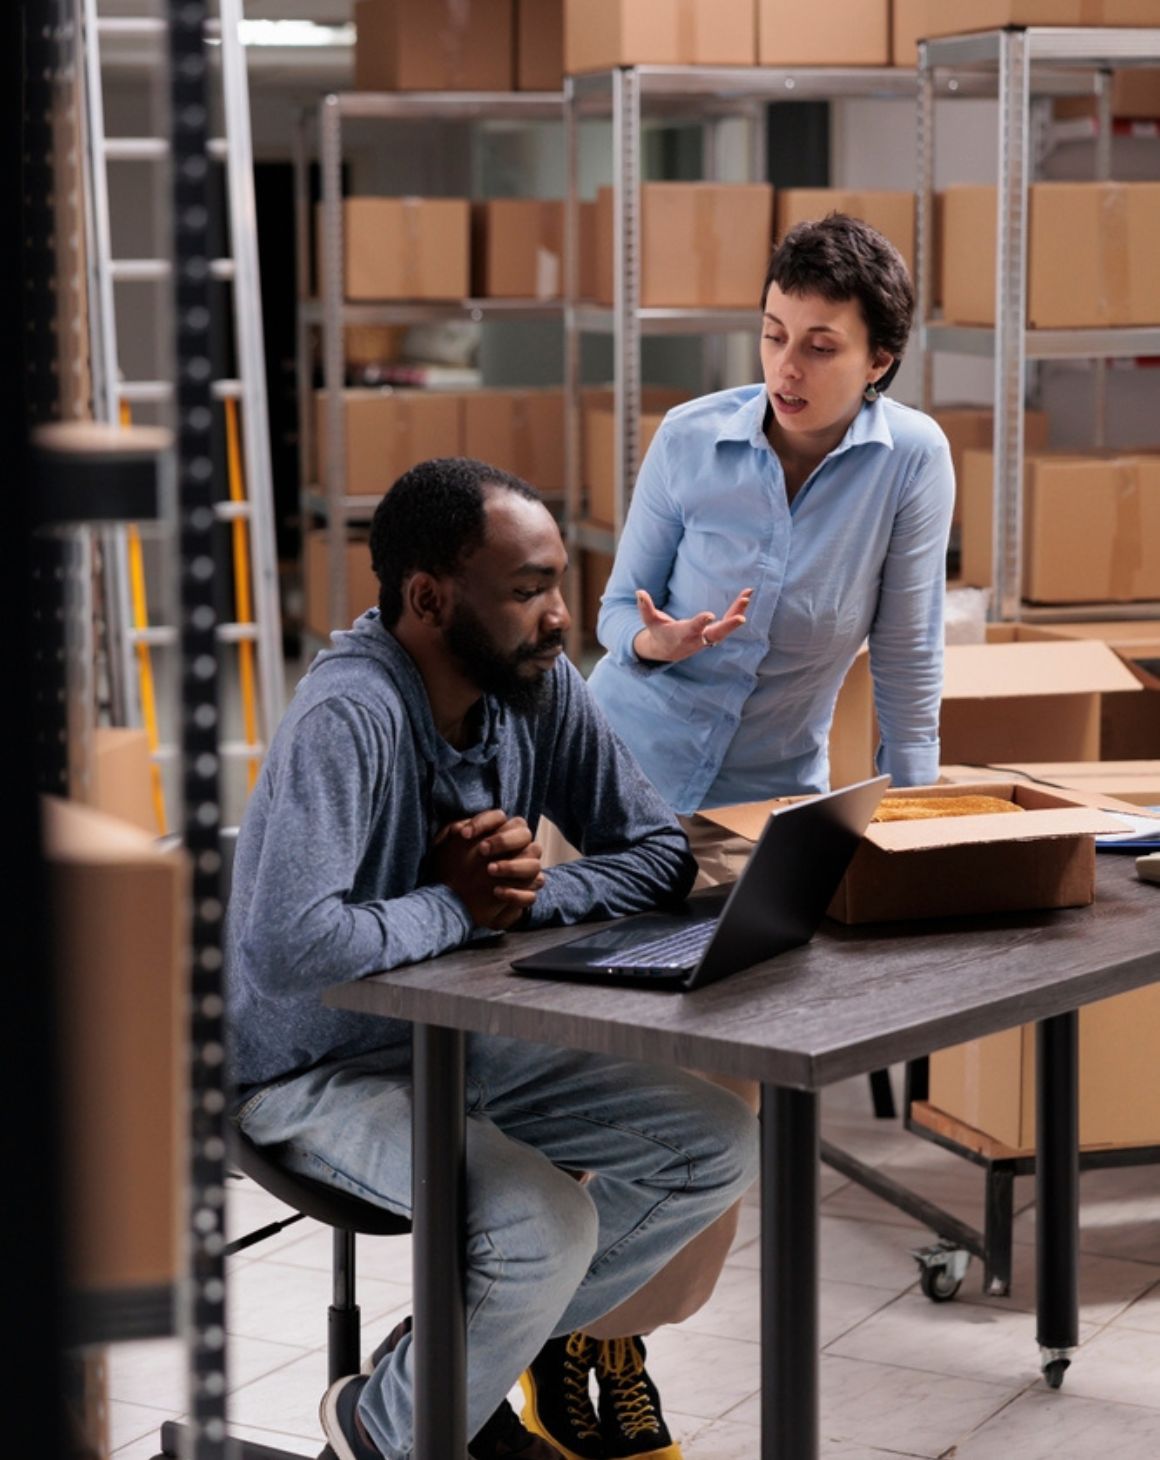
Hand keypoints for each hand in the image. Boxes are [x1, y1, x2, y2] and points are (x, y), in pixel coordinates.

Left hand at [433, 810, 544, 930]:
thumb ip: (452, 835)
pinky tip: (496, 892)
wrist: (455, 902)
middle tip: (481, 850)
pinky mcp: (524, 895)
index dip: (484, 822)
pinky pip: (530, 894)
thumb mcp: (447, 851)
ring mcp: (524, 872)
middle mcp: (517, 849)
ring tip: (489, 870)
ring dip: (513, 866)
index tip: (464, 834)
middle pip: (525, 834)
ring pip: (534, 864)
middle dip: (503, 841)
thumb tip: (459, 828)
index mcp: (499, 833)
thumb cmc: (453, 869)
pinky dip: (515, 893)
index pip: (500, 817)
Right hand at [631, 587, 752, 663]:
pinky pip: (728, 622)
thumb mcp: (650, 622)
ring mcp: (708, 637)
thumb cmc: (659, 633)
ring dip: (737, 612)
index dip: (701, 623)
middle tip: (742, 618)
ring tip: (747, 595)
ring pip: (726, 628)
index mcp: (683, 634)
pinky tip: (746, 597)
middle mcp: (698, 638)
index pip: (693, 629)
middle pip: (716, 634)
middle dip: (728, 626)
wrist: (668, 650)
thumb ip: (645, 608)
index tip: (709, 615)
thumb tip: (639, 592)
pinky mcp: (714, 632)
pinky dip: (737, 610)